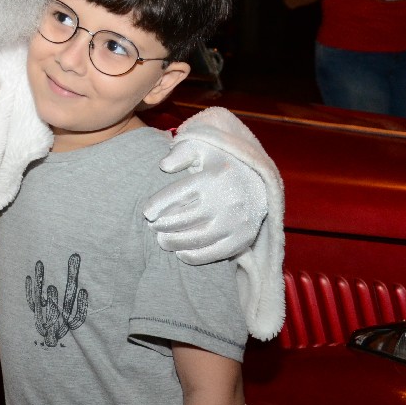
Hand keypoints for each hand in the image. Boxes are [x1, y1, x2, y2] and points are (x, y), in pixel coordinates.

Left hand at [144, 135, 265, 262]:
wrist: (259, 181)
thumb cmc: (219, 164)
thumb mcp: (202, 148)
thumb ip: (180, 153)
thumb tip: (163, 166)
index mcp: (213, 178)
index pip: (178, 195)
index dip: (157, 205)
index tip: (146, 212)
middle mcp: (226, 200)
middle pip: (184, 219)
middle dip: (162, 226)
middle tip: (152, 227)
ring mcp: (236, 222)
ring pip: (196, 239)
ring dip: (174, 243)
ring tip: (161, 240)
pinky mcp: (243, 239)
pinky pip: (214, 253)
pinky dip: (193, 256)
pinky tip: (180, 253)